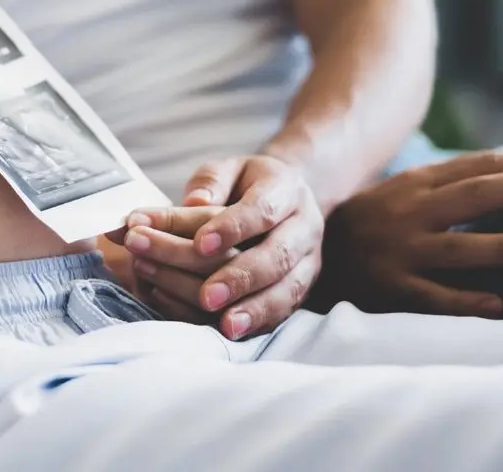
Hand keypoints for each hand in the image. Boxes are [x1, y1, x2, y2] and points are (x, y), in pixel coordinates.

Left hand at [110, 155, 323, 338]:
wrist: (287, 201)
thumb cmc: (246, 185)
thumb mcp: (229, 169)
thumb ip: (210, 182)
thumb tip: (193, 202)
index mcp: (287, 189)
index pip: (262, 209)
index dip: (232, 227)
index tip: (200, 244)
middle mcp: (305, 227)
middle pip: (278, 255)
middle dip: (242, 277)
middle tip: (208, 296)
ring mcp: (308, 262)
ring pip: (287, 290)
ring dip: (255, 309)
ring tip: (225, 326)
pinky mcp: (302, 289)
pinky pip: (284, 311)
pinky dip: (257, 324)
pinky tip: (229, 332)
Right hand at [312, 150, 502, 316]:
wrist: (307, 254)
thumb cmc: (372, 224)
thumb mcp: (403, 194)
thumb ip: (449, 186)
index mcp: (416, 185)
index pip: (477, 167)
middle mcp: (409, 213)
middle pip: (475, 196)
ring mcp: (399, 252)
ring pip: (458, 249)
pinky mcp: (390, 288)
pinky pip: (432, 297)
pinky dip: (464, 302)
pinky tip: (498, 305)